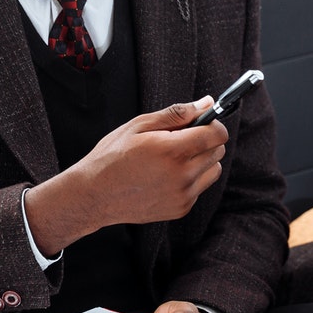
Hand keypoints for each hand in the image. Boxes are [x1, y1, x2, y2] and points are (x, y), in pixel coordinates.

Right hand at [25, 97, 227, 253]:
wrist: (94, 195)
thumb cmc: (112, 157)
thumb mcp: (139, 125)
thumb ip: (176, 114)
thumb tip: (206, 103)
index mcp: (172, 151)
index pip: (216, 134)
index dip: (212, 124)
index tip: (202, 122)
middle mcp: (182, 175)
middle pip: (218, 152)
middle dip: (206, 141)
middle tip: (181, 139)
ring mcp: (183, 195)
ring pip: (213, 171)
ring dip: (202, 161)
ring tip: (174, 158)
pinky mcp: (181, 209)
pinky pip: (200, 188)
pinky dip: (190, 179)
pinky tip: (166, 176)